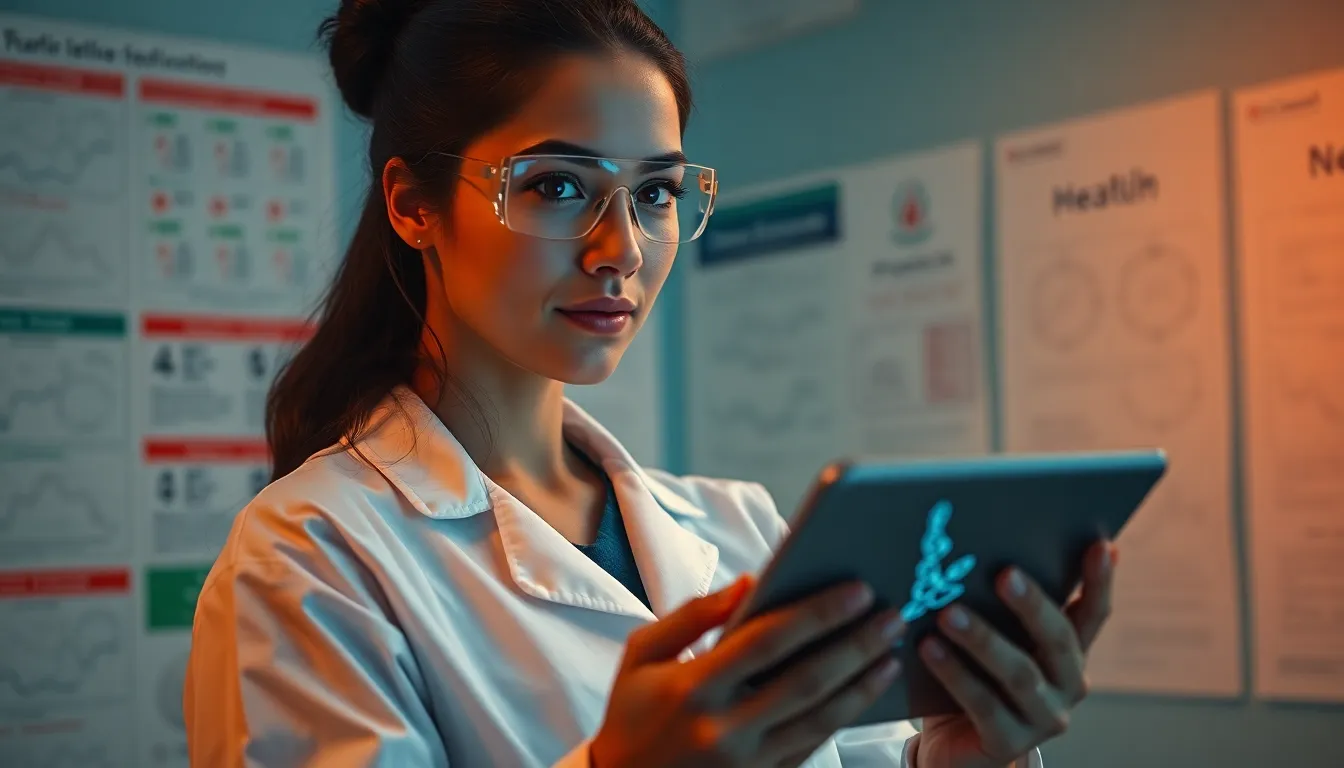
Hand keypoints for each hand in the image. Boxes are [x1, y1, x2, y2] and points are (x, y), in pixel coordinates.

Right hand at [590, 575, 905, 767]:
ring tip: (890, 651)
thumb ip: (693, 616)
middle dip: (854, 644)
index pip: (766, 642)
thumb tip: (749, 583)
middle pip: (806, 681)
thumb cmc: (632, 713)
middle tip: (891, 614)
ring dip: (861, 684)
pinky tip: (865, 690)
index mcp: (692, 687)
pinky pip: (812, 746)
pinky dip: (844, 717)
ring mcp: (746, 762)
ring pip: (819, 719)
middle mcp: (723, 728)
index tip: (855, 589)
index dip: (816, 614)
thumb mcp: (642, 655)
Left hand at [912, 540, 1117, 767]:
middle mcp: (1068, 686)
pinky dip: (955, 674)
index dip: (1100, 582)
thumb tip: (992, 546)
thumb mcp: (996, 637)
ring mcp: (1044, 718)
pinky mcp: (1009, 743)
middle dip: (1033, 605)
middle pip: (1058, 640)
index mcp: (1069, 653)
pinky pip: (983, 705)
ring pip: (1019, 674)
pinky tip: (929, 649)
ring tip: (948, 614)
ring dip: (983, 640)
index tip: (1101, 545)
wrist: (954, 745)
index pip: (1093, 614)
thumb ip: (1002, 604)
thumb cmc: (975, 675)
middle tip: (1005, 574)